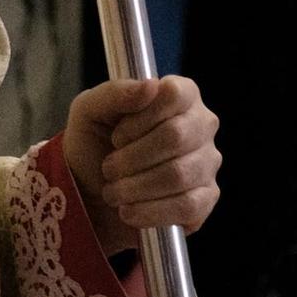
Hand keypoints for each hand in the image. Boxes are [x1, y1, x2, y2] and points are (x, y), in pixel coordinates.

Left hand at [63, 77, 220, 254]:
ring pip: (178, 174)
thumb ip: (116, 92)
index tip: (117, 136)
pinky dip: (149, 211)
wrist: (91, 192)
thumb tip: (151, 85)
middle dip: (132, 158)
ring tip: (114, 191)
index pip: (174, 94)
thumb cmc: (94, 143)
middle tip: (109, 168)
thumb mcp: (89, 110)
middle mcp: (201, 124)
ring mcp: (208, 162)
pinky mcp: (206, 198)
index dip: (140, 118)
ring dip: (135, 187)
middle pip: (175, 136)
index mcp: (179, 94)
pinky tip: (129, 211)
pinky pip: (187, 206)